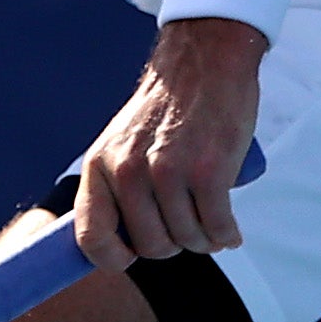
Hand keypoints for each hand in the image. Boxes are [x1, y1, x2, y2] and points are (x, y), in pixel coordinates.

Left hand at [74, 17, 263, 266]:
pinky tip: (229, 231)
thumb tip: (118, 243)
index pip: (91, 239)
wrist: (203, 62)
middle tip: (186, 225)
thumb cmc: (167, 109)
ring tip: (211, 223)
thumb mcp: (121, 144)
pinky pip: (217, 227)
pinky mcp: (209, 172)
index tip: (132, 256)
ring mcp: (169, 173)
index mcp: (101, 167)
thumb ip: (115, 187)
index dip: (113, 259)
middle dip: (173, 245)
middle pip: (151, 247)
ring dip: (204, 240)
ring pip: (187, 240)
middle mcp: (129, 172)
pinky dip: (227, 235)